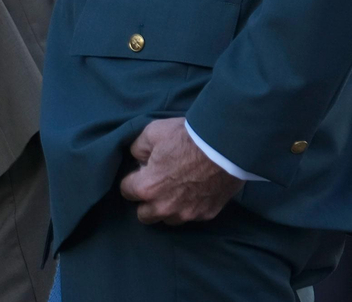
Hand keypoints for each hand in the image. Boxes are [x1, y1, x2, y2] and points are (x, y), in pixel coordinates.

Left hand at [118, 118, 242, 224]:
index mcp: (148, 187)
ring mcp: (187, 213)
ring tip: (175, 191)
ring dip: (167, 208)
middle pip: (144, 215)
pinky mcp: (207, 214)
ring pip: (168, 219)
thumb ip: (138, 149)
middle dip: (146, 201)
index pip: (126, 191)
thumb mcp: (152, 132)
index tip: (140, 173)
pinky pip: (192, 216)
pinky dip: (190, 207)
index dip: (132, 179)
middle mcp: (165, 207)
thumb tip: (138, 158)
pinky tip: (195, 192)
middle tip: (155, 185)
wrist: (225, 146)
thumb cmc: (186, 138)